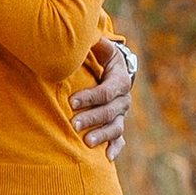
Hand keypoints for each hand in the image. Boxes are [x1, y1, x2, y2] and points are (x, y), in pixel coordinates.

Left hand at [73, 35, 138, 156]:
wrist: (114, 72)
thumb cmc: (103, 58)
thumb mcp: (102, 48)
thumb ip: (96, 43)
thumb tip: (90, 36)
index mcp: (120, 80)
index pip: (107, 91)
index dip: (90, 97)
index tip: (71, 102)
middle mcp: (123, 99)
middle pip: (110, 111)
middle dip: (92, 118)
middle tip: (74, 124)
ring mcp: (121, 115)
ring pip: (115, 127)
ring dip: (102, 135)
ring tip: (87, 142)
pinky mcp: (117, 126)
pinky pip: (120, 139)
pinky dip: (115, 148)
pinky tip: (107, 158)